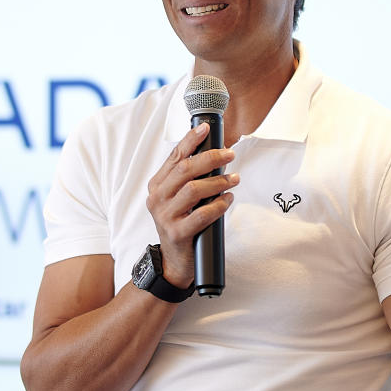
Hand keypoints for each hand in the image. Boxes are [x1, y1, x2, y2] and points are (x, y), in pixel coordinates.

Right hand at [145, 123, 239, 286]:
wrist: (174, 261)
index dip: (190, 140)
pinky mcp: (178, 233)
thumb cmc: (182, 224)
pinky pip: (202, 214)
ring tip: (234, 179)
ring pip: (194, 190)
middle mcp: (157, 198)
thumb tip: (213, 154)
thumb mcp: (179, 199)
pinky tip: (228, 199)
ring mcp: (166, 216)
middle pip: (185, 169)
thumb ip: (189, 178)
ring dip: (218, 181)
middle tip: (229, 154)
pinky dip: (219, 205)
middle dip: (210, 158)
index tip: (206, 128)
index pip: (174, 156)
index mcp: (157, 185)